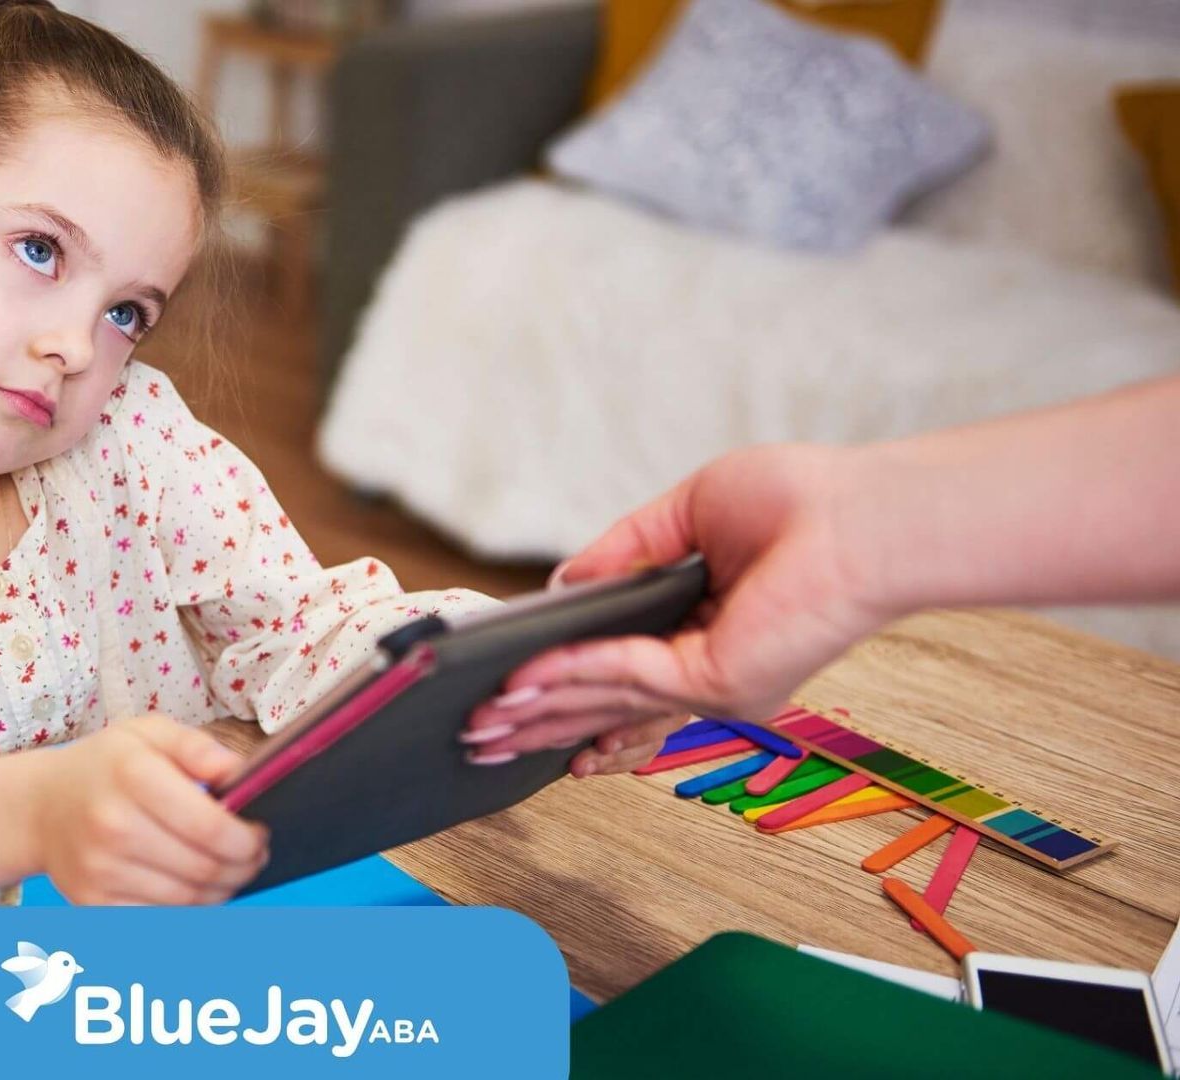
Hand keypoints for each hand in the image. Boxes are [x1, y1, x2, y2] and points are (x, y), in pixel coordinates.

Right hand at [32, 715, 270, 904]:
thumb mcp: (148, 733)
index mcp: (132, 774)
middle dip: (243, 867)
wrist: (41, 808)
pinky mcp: (93, 903)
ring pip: (188, 900)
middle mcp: (112, 825)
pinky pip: (161, 918)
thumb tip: (239, 773)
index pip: (210, 827)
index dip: (247, 840)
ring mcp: (100, 869)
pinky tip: (196, 887)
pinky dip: (188, 909)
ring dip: (222, 891)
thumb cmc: (106, 767)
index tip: (259, 834)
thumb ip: (197, 746)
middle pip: (205, 868)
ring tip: (229, 870)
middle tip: (253, 856)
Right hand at [459, 444, 891, 770]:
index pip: (621, 673)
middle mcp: (707, 671)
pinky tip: (524, 680)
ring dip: (537, 712)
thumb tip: (564, 584)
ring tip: (481, 726)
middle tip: (477, 735)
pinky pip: (625, 676)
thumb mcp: (687, 514)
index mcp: (703, 634)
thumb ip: (623, 552)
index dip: (564, 688)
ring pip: (605, 702)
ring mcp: (712, 684)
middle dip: (536, 720)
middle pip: (603, 703)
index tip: (510, 698)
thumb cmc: (800, 500)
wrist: (866, 516)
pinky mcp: (718, 681)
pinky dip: (570, 676)